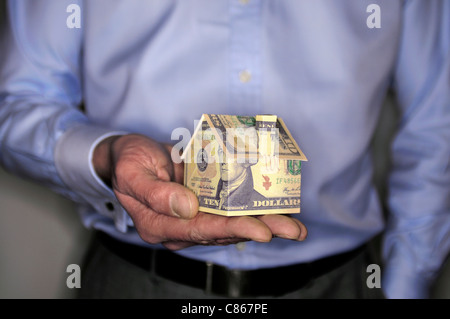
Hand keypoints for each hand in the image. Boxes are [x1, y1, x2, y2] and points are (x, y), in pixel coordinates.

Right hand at [93, 134, 306, 249]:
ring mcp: (194, 216)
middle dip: (260, 230)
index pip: (199, 230)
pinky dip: (254, 209)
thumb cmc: (128, 162)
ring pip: (232, 223)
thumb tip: (187, 209)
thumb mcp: (132, 173)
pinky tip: (278, 209)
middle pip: (223, 231)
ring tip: (295, 227)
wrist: (130, 155)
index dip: (231, 230)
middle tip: (292, 231)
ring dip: (264, 224)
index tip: (261, 231)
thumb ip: (155, 194)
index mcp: (160, 225)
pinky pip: (231, 208)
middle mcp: (181, 226)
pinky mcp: (204, 203)